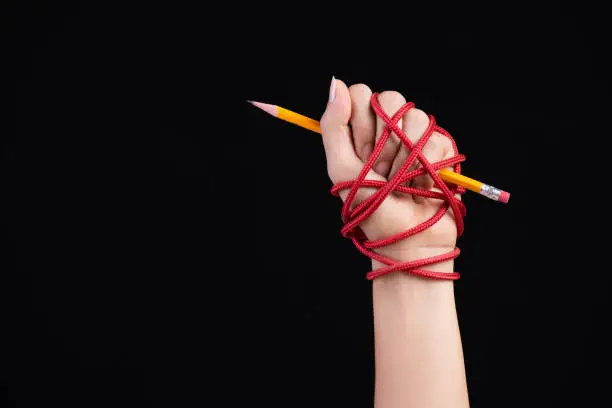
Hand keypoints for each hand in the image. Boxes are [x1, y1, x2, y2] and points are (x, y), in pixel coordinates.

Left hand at [319, 78, 463, 275]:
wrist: (410, 240)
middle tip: (383, 170)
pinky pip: (438, 138)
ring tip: (404, 182)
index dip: (362, 119)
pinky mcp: (440, 149)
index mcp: (360, 133)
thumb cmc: (373, 210)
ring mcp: (415, 139)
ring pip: (417, 117)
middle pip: (390, 99)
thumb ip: (333, 127)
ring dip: (408, 157)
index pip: (361, 93)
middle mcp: (387, 131)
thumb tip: (336, 84)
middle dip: (386, 140)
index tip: (362, 151)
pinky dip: (430, 166)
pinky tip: (423, 185)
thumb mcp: (342, 170)